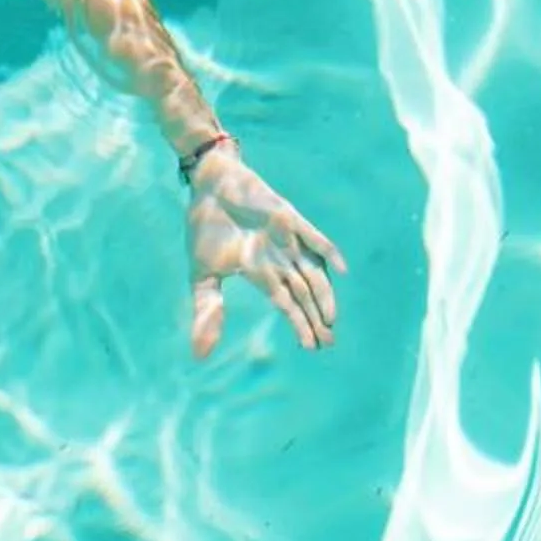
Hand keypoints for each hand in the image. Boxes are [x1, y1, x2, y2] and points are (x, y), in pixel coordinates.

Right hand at [184, 139, 344, 356]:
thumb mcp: (203, 274)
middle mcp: (278, 259)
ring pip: (313, 271)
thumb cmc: (205, 228)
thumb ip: (207, 310)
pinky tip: (341, 269)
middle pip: (305, 293)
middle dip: (316, 317)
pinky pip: (313, 236)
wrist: (208, 185)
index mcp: (261, 273)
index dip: (300, 324)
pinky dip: (328, 251)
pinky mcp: (288, 217)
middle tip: (329, 341)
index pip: (287, 304)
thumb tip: (200, 355)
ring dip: (324, 293)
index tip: (311, 347)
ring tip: (331, 318)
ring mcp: (286, 239)